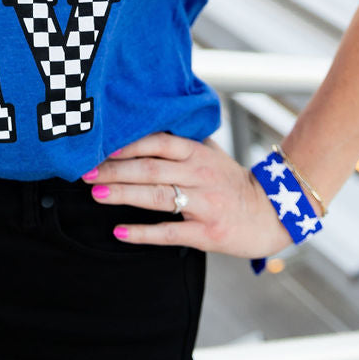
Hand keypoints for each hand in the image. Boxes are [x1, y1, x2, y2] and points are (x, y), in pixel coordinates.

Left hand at [82, 132, 288, 258]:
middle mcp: (199, 175)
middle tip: (86, 172)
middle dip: (115, 170)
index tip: (101, 147)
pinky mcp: (206, 233)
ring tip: (96, 194)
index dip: (128, 144)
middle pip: (150, 169)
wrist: (272, 214)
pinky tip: (119, 231)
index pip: (158, 143)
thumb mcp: (212, 154)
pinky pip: (169, 232)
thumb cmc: (233, 182)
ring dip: (123, 194)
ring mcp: (203, 204)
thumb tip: (149, 126)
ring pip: (156, 197)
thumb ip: (184, 142)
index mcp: (198, 153)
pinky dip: (143, 232)